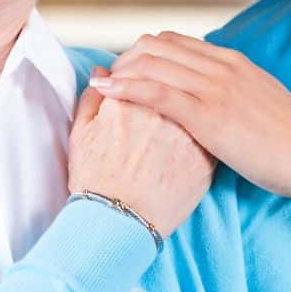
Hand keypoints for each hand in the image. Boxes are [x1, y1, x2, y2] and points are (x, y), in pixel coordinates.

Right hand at [67, 84, 213, 237]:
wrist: (119, 223)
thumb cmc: (96, 182)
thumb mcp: (80, 135)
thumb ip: (91, 98)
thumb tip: (102, 72)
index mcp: (129, 99)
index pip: (139, 68)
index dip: (135, 75)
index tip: (134, 85)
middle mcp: (163, 110)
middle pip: (171, 81)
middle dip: (164, 85)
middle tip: (154, 105)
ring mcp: (189, 132)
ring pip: (195, 102)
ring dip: (188, 103)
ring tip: (171, 124)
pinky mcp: (206, 155)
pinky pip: (210, 132)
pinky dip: (203, 130)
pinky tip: (189, 141)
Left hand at [90, 32, 290, 198]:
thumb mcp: (261, 103)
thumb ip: (237, 94)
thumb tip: (219, 99)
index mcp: (233, 62)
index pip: (176, 42)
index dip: (144, 53)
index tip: (126, 70)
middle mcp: (221, 67)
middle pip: (157, 46)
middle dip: (125, 60)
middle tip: (109, 80)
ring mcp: (214, 88)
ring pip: (151, 63)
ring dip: (119, 72)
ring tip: (100, 87)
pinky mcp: (207, 114)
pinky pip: (156, 92)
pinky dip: (125, 88)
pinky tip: (107, 92)